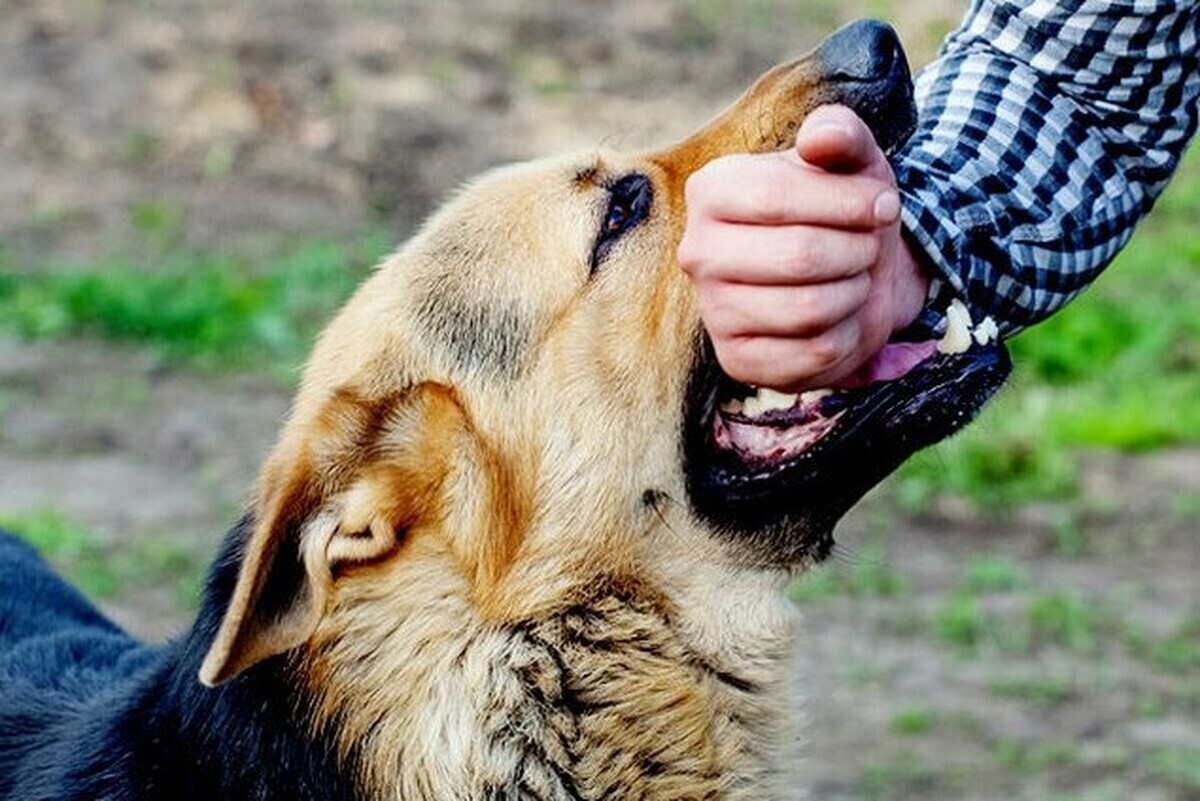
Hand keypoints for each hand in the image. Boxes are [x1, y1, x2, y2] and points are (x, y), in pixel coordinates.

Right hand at [678, 105, 928, 391]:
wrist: (850, 270)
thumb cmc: (842, 208)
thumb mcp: (851, 159)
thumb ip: (840, 133)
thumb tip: (820, 139)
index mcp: (712, 191)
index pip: (775, 197)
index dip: (846, 203)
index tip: (884, 205)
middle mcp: (699, 253)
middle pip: (798, 257)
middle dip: (857, 250)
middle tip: (868, 245)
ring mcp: (714, 311)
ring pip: (808, 309)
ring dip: (854, 292)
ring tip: (852, 277)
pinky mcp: (738, 361)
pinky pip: (814, 353)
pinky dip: (847, 335)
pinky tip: (839, 317)